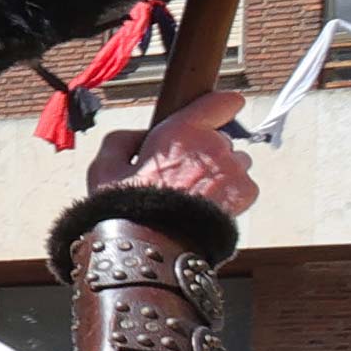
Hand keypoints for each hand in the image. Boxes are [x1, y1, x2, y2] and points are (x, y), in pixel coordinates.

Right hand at [91, 88, 257, 214]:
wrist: (153, 248)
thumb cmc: (126, 209)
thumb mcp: (104, 168)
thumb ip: (121, 140)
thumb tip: (141, 136)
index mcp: (180, 131)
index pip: (220, 102)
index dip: (222, 106)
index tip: (223, 109)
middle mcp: (212, 144)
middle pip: (222, 140)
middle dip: (206, 153)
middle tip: (182, 176)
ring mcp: (233, 169)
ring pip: (236, 163)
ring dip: (221, 174)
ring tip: (195, 196)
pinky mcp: (245, 193)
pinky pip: (244, 187)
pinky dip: (230, 195)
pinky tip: (207, 207)